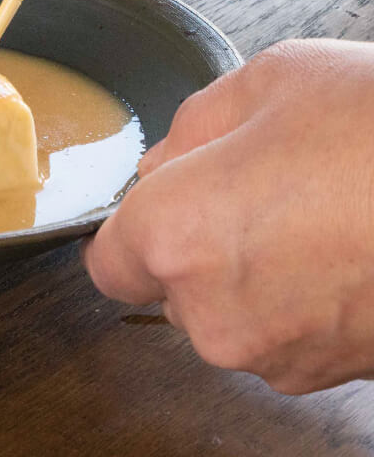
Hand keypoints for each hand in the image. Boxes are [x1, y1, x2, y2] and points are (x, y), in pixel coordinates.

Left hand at [82, 39, 373, 393]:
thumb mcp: (272, 81)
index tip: (169, 197)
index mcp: (176, 235)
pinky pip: (288, 333)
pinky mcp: (334, 375)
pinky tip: (348, 246)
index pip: (108, 262)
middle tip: (264, 182)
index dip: (137, 225)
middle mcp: (214, 313)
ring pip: (233, 312)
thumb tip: (164, 160)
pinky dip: (306, 298)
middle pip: (172, 286)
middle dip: (201, 238)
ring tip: (320, 210)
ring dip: (258, 270)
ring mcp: (279, 354)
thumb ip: (193, 126)